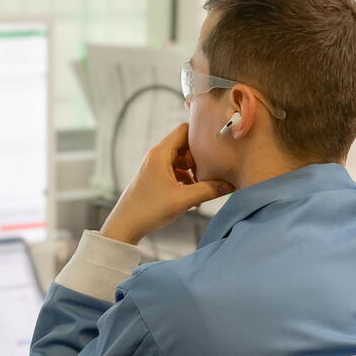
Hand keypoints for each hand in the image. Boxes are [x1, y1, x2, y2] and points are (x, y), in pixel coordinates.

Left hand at [100, 123, 233, 245]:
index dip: (201, 135)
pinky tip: (193, 196)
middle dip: (200, 157)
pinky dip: (186, 180)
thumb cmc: (149, 210)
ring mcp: (155, 167)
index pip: (185, 130)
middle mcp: (157, 156)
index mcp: (161, 153)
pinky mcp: (155, 178)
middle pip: (185, 145)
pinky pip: (175, 171)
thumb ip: (208, 190)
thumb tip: (230, 185)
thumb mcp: (183, 200)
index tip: (215, 148)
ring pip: (181, 160)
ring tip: (204, 186)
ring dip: (194, 171)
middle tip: (211, 172)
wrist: (125, 225)